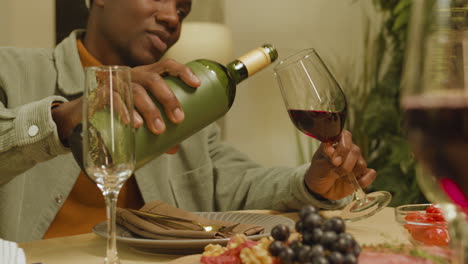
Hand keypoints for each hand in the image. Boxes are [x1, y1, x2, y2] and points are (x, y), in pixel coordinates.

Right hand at [53, 59, 199, 153]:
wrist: (82, 114)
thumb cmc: (118, 112)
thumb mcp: (139, 117)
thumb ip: (155, 129)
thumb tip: (174, 147)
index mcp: (145, 76)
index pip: (166, 65)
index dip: (183, 71)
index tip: (196, 85)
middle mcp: (131, 75)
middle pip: (153, 79)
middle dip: (168, 98)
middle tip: (178, 119)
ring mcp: (114, 83)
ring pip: (135, 90)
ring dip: (149, 109)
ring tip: (158, 129)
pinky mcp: (98, 94)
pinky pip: (112, 98)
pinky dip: (124, 111)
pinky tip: (133, 124)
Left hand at [304, 130, 376, 200]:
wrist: (321, 190)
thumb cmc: (318, 173)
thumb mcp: (319, 164)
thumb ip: (328, 158)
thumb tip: (338, 158)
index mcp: (337, 143)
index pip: (346, 136)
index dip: (343, 148)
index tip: (335, 161)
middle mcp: (349, 150)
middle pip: (356, 151)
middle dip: (345, 165)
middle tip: (335, 172)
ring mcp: (357, 161)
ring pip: (362, 164)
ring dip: (350, 174)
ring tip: (340, 177)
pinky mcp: (363, 174)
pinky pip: (371, 174)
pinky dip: (361, 181)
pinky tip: (351, 183)